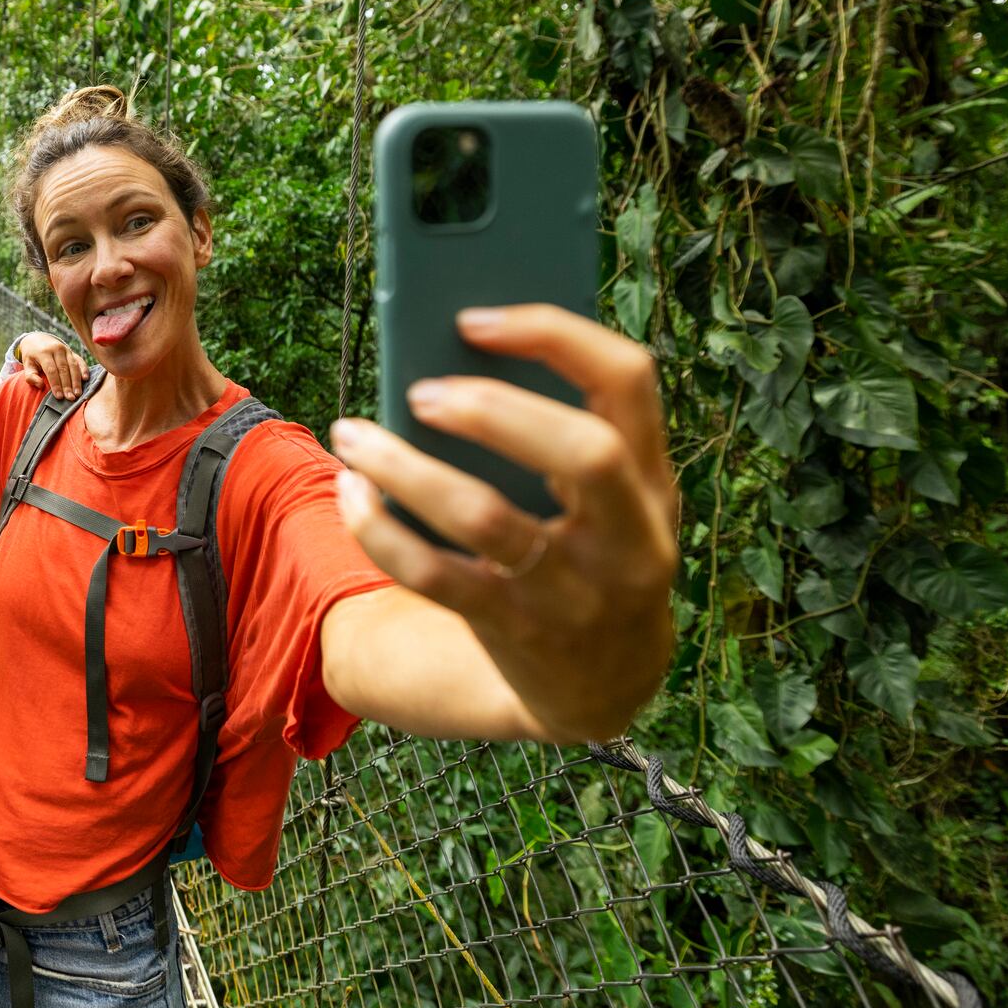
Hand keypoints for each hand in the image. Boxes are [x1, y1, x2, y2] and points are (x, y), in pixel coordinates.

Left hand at [14, 332, 85, 399]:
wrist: (38, 338)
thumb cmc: (31, 356)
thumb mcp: (27, 364)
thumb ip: (30, 376)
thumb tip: (40, 385)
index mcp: (44, 352)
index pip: (51, 370)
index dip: (56, 384)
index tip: (59, 396)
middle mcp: (57, 349)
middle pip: (64, 369)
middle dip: (68, 385)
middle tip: (70, 398)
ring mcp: (66, 349)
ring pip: (73, 366)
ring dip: (76, 380)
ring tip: (78, 393)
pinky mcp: (72, 351)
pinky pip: (80, 360)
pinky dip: (84, 369)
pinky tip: (86, 379)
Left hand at [329, 305, 678, 740]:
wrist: (605, 687)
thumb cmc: (589, 553)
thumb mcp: (608, 499)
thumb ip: (558, 433)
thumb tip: (444, 361)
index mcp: (654, 478)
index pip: (628, 379)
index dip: (553, 335)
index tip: (473, 319)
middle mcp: (630, 536)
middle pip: (583, 452)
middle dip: (493, 411)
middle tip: (420, 392)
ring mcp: (576, 592)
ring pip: (486, 518)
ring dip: (405, 469)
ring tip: (353, 435)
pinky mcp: (517, 633)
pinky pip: (435, 577)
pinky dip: (381, 530)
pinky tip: (353, 495)